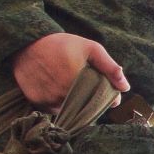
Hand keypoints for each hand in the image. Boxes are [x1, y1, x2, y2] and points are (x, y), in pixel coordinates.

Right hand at [9, 33, 127, 106]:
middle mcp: (61, 91)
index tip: (107, 92)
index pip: (99, 100)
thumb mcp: (90, 49)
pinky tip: (58, 89)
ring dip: (75, 102)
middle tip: (87, 86)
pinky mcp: (36, 101)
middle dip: (91, 99)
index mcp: (77, 78)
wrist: (27, 43)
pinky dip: (59, 103)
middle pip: (85, 106)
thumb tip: (125, 88)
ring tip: (71, 85)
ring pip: (70, 109)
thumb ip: (110, 67)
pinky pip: (54, 109)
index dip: (105, 97)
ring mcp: (48, 98)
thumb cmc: (62, 44)